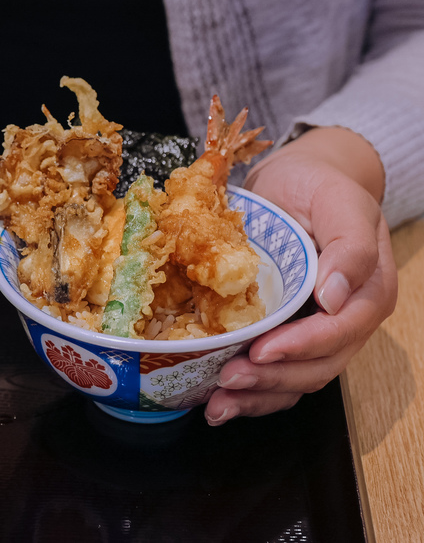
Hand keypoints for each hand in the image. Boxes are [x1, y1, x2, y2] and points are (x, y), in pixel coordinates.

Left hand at [205, 127, 397, 424]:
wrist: (297, 179)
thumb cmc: (318, 186)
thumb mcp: (339, 200)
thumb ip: (350, 246)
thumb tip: (336, 296)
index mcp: (368, 291)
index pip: (339, 332)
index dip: (300, 347)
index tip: (260, 351)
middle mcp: (346, 319)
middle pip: (317, 367)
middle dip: (271, 380)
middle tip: (226, 381)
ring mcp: (315, 330)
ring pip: (295, 380)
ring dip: (257, 398)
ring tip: (216, 405)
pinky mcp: (286, 333)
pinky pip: (275, 374)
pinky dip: (250, 393)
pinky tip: (218, 401)